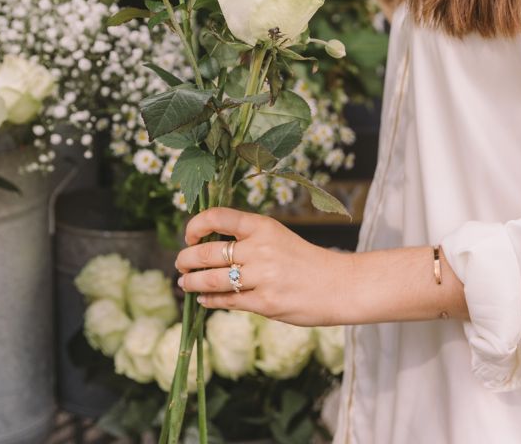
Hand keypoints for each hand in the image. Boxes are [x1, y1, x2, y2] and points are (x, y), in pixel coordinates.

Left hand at [175, 208, 349, 326]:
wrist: (339, 285)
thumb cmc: (306, 261)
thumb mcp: (278, 237)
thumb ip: (247, 240)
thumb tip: (207, 245)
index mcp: (263, 226)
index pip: (217, 217)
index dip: (195, 225)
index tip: (189, 236)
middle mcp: (260, 249)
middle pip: (207, 252)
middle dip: (186, 259)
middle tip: (180, 264)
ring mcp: (262, 278)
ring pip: (211, 280)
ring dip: (191, 283)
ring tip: (185, 283)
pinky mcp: (265, 303)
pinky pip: (226, 302)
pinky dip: (210, 301)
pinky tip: (203, 300)